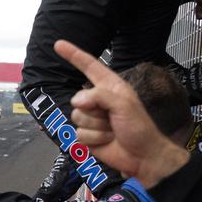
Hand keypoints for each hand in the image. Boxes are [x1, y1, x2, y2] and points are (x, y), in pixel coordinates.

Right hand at [53, 40, 190, 187]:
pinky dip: (94, 140)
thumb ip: (99, 96)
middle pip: (78, 98)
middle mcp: (98, 100)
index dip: (73, 54)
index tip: (58, 44)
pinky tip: (107, 141)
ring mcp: (92, 118)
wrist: (143, 157)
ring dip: (96, 128)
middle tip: (113, 119)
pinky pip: (78, 134)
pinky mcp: (88, 135)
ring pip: (76, 117)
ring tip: (112, 131)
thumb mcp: (124, 105)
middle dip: (94, 111)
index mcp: (110, 87)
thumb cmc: (139, 127)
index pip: (88, 66)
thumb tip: (76, 101)